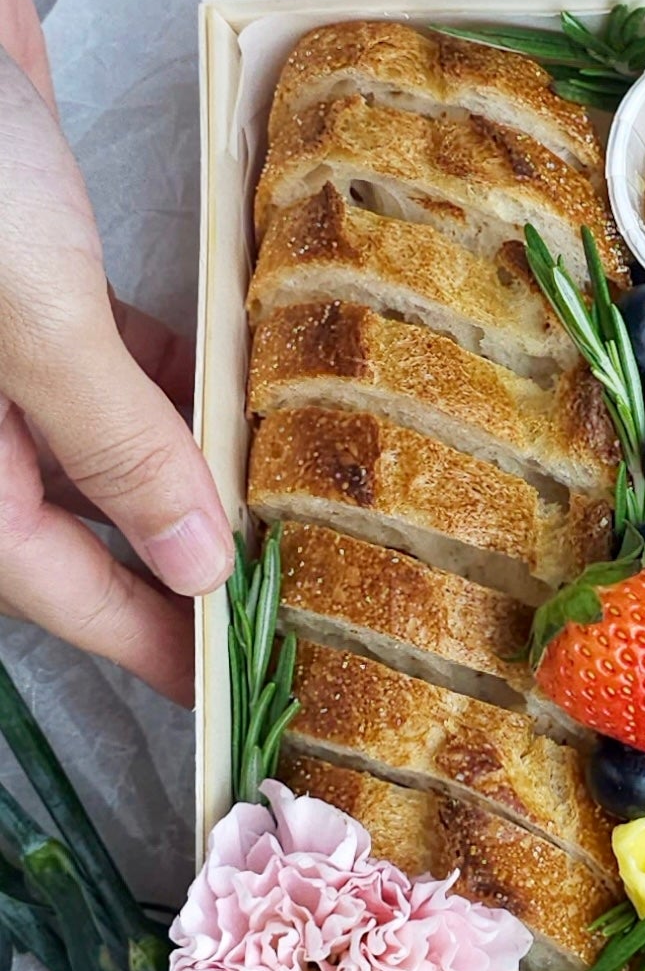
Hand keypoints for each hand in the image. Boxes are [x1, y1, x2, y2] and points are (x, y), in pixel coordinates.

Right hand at [0, 0, 231, 701]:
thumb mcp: (32, 318)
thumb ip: (112, 442)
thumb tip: (193, 561)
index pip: (59, 587)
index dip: (149, 642)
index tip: (233, 693)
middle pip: (83, 527)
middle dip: (181, 568)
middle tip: (287, 608)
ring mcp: (1, 350)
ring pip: (103, 447)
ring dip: (189, 476)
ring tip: (289, 518)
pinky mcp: (32, 277)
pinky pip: (110, 364)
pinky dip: (172, 385)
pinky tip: (242, 400)